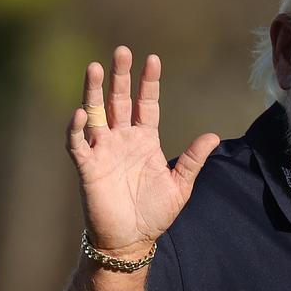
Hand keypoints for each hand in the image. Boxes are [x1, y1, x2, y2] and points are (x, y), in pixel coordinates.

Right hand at [66, 46, 219, 256]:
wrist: (131, 240)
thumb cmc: (155, 213)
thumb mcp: (180, 184)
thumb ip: (192, 159)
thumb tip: (213, 135)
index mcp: (145, 140)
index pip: (146, 103)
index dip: (148, 82)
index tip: (152, 58)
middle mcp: (122, 139)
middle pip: (119, 101)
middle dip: (121, 76)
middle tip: (122, 51)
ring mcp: (103, 151)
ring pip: (95, 114)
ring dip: (94, 92)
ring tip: (96, 67)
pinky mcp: (88, 167)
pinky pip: (78, 144)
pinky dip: (77, 128)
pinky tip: (81, 112)